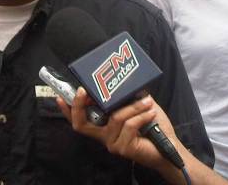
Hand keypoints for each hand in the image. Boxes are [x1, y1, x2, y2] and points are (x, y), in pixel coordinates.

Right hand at [57, 88, 176, 171]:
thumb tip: (119, 79)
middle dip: (79, 105)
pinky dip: (140, 116)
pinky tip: (150, 112)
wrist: (168, 148)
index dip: (67, 110)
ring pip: (114, 118)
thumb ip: (123, 97)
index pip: (79, 120)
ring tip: (147, 101)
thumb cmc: (151, 126)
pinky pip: (128, 126)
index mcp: (102, 126)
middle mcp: (103, 136)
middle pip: (81, 124)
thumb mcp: (134, 106)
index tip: (60, 96)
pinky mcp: (122, 148)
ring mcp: (111, 143)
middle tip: (84, 90)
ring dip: (132, 107)